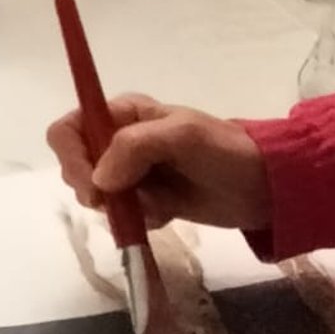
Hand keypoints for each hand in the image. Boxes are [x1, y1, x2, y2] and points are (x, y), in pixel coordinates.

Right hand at [47, 93, 271, 231]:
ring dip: (122, 207)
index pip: (68, 129)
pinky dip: (139, 220)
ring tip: (158, 205)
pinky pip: (122, 215)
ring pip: (97, 195)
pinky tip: (167, 214)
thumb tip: (100, 181)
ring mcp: (131, 172)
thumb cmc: (226, 152)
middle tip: (124, 204)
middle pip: (75, 166)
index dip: (71, 158)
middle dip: (97, 190)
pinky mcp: (145, 199)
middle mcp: (119, 140)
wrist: (265, 188)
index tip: (93, 187)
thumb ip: (135, 147)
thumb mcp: (183, 136)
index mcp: (123, 113)